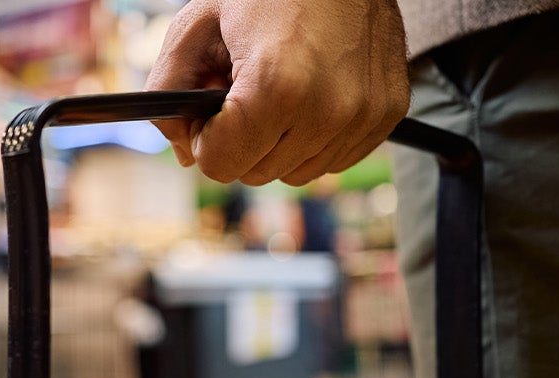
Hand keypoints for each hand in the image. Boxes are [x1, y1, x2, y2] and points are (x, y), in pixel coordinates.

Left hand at [144, 0, 409, 185]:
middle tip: (245, 90)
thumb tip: (184, 148)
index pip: (220, 164)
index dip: (205, 135)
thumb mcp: (200, 22)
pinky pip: (333, 158)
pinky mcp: (388, 114)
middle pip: (256, 173)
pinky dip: (314, 136)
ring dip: (278, 142)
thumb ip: (170, 86)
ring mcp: (364, 115)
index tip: (213, 105)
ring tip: (281, 86)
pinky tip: (312, 93)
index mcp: (278, 84)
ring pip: (295, 172)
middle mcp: (328, 109)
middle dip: (240, 139)